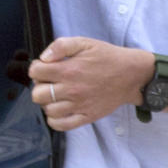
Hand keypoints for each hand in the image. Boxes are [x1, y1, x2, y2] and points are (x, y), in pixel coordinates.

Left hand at [27, 37, 151, 130]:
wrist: (132, 75)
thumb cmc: (107, 57)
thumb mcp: (84, 42)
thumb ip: (60, 46)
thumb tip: (44, 57)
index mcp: (68, 70)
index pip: (35, 72)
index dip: (36, 67)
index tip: (44, 67)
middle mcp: (71, 90)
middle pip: (37, 94)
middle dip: (39, 86)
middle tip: (49, 81)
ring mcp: (79, 105)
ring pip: (48, 110)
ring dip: (47, 102)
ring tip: (55, 95)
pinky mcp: (88, 116)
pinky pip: (62, 125)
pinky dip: (55, 120)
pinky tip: (58, 110)